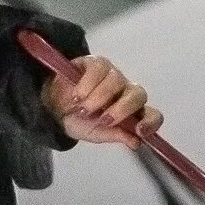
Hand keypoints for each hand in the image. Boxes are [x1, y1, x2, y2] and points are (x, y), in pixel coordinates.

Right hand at [42, 55, 163, 149]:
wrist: (52, 109)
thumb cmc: (78, 122)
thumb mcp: (96, 134)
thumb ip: (115, 135)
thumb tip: (135, 142)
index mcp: (131, 113)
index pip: (152, 115)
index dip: (150, 122)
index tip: (139, 131)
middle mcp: (126, 92)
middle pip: (138, 94)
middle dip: (122, 109)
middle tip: (103, 120)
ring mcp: (112, 75)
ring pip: (117, 81)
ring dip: (98, 98)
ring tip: (83, 109)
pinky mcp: (95, 63)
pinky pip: (98, 69)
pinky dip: (87, 84)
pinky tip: (77, 95)